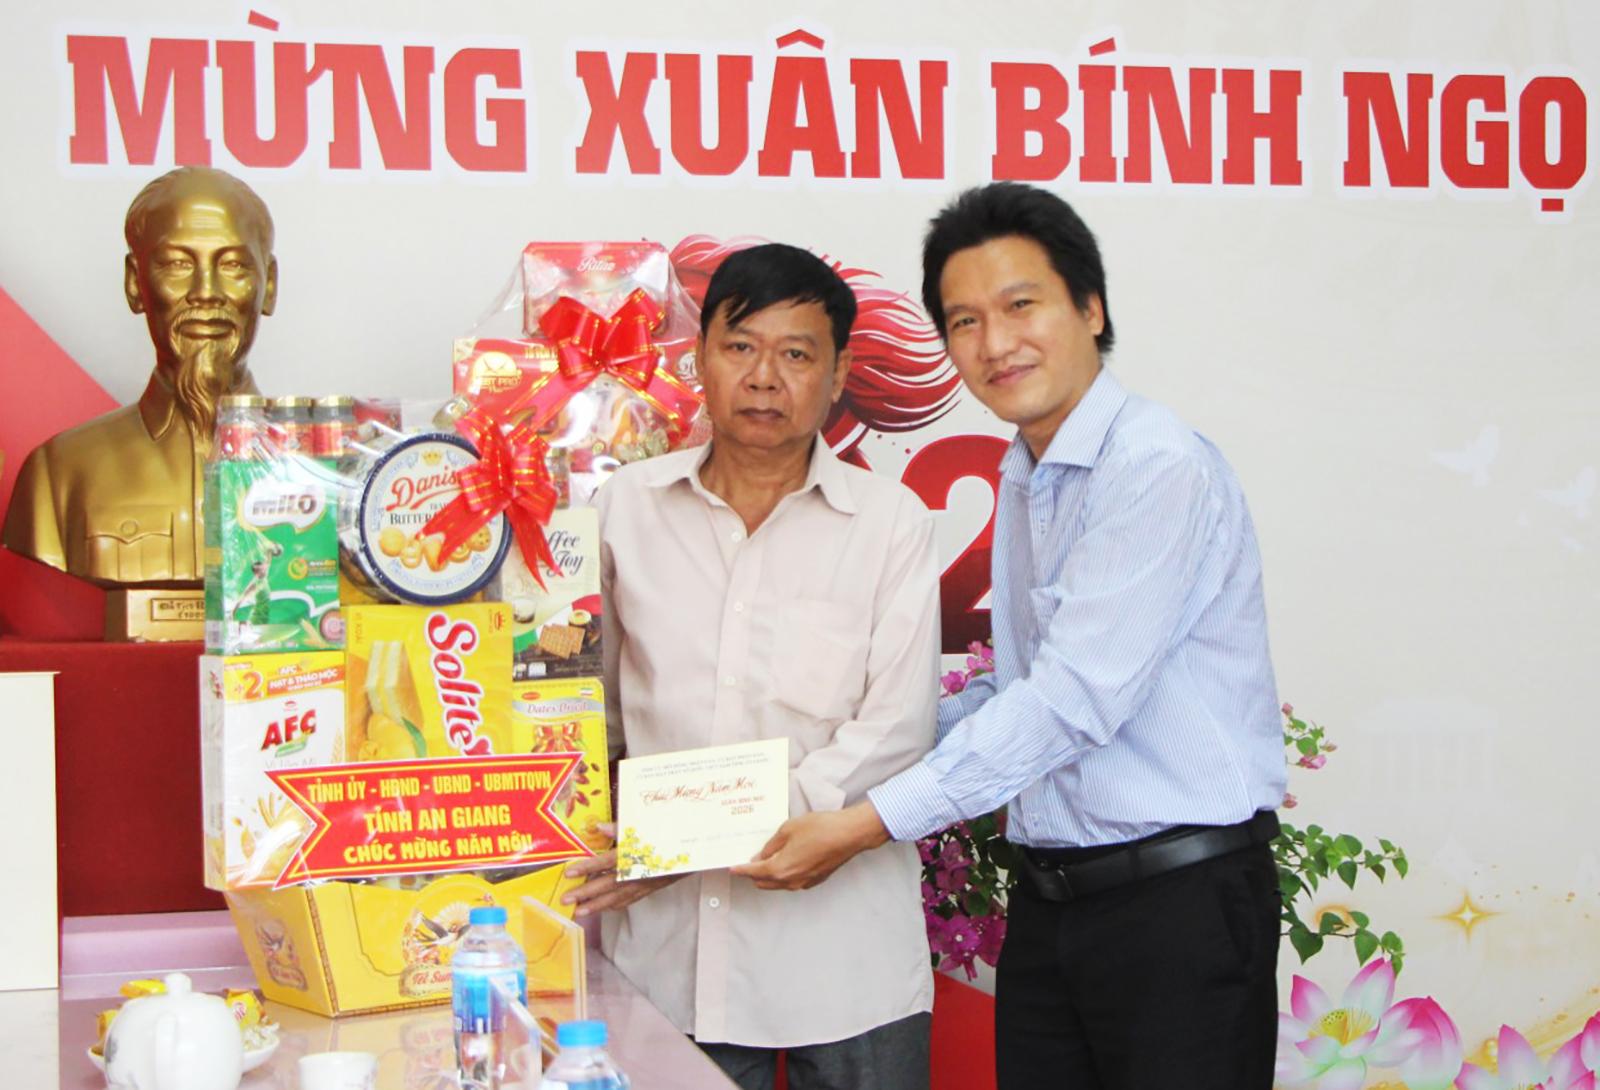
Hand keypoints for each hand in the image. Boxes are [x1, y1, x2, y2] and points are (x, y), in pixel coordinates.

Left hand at [560, 824, 681, 916]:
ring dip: (596, 906)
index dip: (587, 867)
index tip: (569, 872)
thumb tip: (597, 826)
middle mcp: (637, 872)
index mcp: (634, 854)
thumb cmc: (670, 835)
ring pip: (616, 898)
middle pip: (606, 885)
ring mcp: (643, 884)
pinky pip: (629, 900)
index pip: (605, 862)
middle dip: (585, 893)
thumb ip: (620, 827)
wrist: (697, 853)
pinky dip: (614, 906)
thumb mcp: (647, 825)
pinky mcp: (649, 889)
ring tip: (578, 912)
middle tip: (566, 900)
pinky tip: (604, 908)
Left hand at [731, 802, 890, 890]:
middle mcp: (791, 881)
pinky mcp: (815, 880)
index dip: (741, 870)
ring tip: (766, 860)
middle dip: (753, 874)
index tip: (733, 868)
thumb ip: (771, 845)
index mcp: (780, 869)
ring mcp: (804, 882)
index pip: (753, 873)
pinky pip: (793, 882)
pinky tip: (787, 861)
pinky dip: (785, 875)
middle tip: (748, 861)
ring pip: (779, 884)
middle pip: (764, 882)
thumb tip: (761, 855)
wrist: (849, 835)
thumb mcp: (788, 830)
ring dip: (769, 875)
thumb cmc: (820, 829)